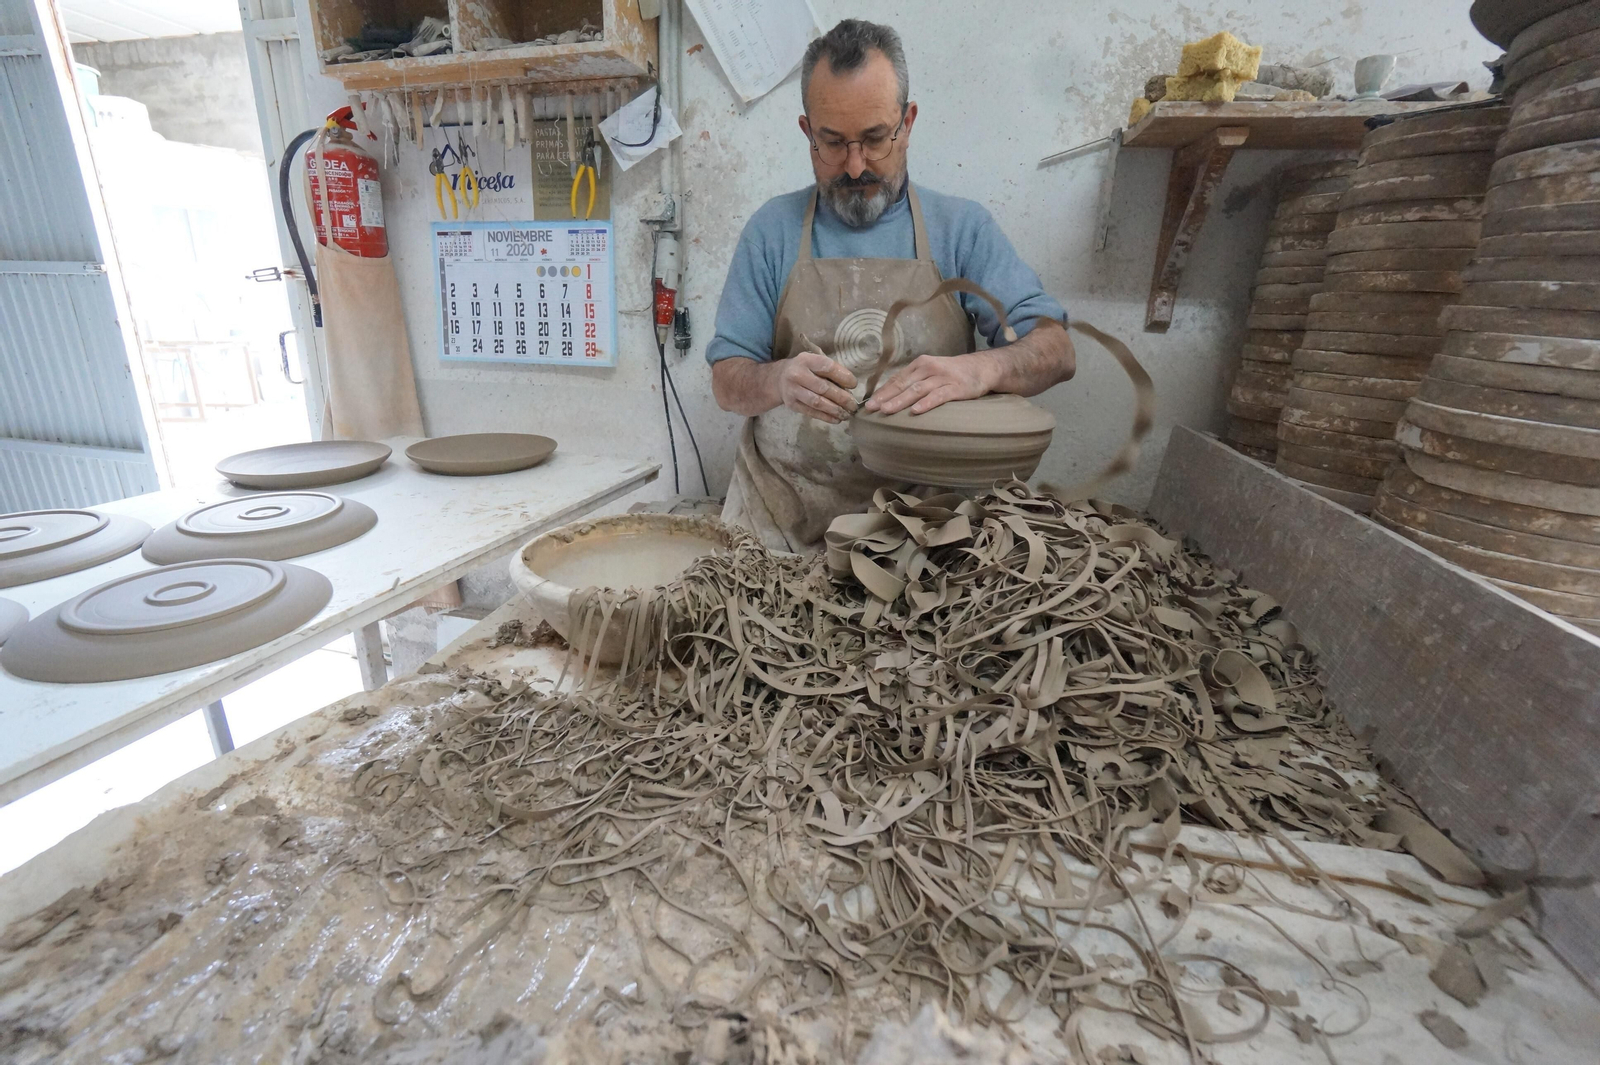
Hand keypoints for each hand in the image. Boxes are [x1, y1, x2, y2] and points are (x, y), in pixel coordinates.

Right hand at [773, 350, 858, 423]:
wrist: (779, 379)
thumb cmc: (805, 369)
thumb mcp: (814, 361)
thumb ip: (830, 370)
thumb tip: (849, 387)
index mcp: (806, 360)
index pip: (827, 367)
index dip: (843, 377)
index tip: (854, 385)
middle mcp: (797, 374)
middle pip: (823, 388)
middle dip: (842, 398)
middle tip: (853, 405)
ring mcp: (793, 390)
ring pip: (817, 402)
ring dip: (835, 410)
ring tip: (847, 414)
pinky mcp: (791, 404)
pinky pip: (811, 412)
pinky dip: (826, 417)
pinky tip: (836, 419)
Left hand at [864, 352, 996, 414]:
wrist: (981, 368)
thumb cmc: (951, 373)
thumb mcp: (930, 372)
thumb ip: (913, 381)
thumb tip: (890, 396)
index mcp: (920, 364)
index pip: (897, 379)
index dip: (881, 392)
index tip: (867, 404)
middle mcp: (929, 368)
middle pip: (903, 384)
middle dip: (885, 397)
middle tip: (871, 408)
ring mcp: (942, 378)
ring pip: (917, 390)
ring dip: (900, 400)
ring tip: (886, 410)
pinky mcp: (956, 388)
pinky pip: (939, 396)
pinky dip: (926, 403)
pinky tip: (916, 411)